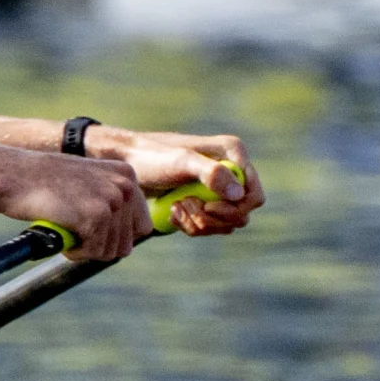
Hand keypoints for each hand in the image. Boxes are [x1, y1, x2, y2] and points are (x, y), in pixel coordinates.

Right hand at [6, 153, 150, 261]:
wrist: (16, 176)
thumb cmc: (45, 182)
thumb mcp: (88, 182)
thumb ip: (110, 200)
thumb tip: (128, 239)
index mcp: (126, 175)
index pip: (142, 225)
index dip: (118, 237)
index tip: (95, 234)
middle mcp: (125, 186)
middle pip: (129, 242)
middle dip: (102, 246)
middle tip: (77, 237)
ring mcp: (112, 201)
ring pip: (112, 251)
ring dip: (88, 250)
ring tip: (67, 234)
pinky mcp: (97, 217)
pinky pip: (95, 252)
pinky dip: (77, 252)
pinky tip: (63, 237)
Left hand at [107, 130, 259, 235]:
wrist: (126, 163)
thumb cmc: (152, 157)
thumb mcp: (180, 161)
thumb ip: (210, 173)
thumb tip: (237, 193)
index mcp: (233, 154)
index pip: (253, 195)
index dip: (234, 208)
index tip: (207, 207)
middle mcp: (231, 170)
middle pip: (241, 214)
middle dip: (213, 218)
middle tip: (185, 205)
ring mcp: (218, 188)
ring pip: (226, 224)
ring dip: (199, 223)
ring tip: (175, 206)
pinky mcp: (205, 201)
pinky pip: (210, 226)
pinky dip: (191, 226)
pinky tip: (172, 213)